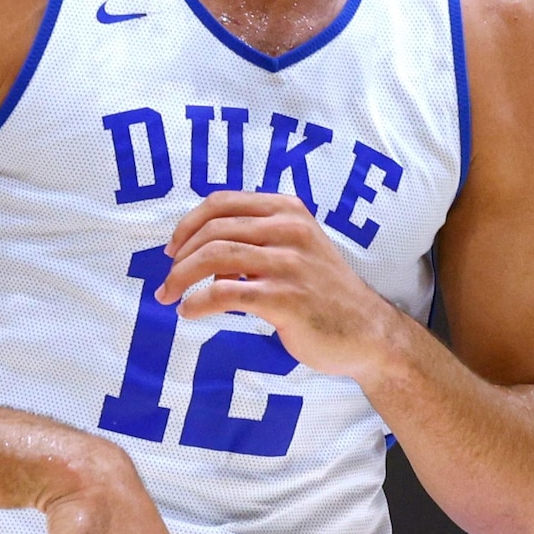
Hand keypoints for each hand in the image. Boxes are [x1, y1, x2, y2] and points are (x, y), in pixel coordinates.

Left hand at [159, 191, 409, 382]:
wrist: (366, 331)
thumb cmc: (323, 292)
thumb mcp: (296, 248)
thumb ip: (257, 240)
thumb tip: (203, 250)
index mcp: (288, 210)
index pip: (222, 202)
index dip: (188, 224)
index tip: (172, 249)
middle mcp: (289, 230)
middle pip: (212, 229)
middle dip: (180, 256)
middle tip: (167, 279)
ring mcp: (288, 264)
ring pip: (214, 257)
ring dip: (181, 278)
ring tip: (170, 296)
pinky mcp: (284, 299)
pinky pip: (224, 293)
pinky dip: (198, 302)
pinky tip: (190, 312)